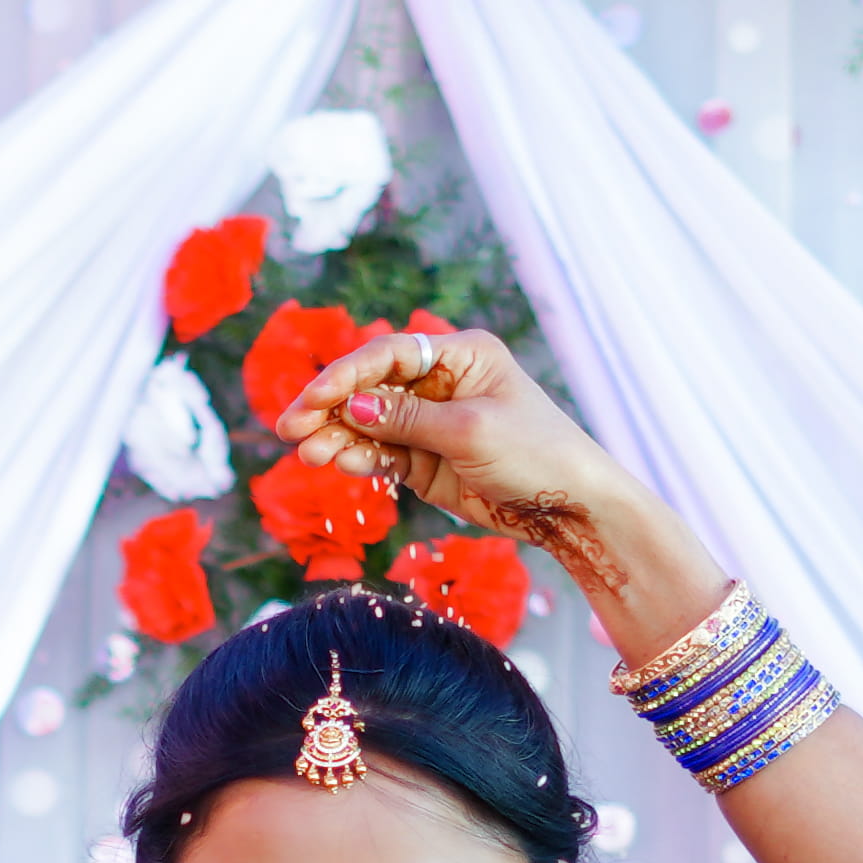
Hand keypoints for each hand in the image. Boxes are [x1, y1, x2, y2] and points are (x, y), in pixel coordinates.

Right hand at [272, 321, 653, 571]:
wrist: (571, 507)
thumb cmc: (537, 453)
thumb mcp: (471, 432)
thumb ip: (410, 420)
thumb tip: (354, 407)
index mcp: (462, 356)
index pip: (390, 355)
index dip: (346, 375)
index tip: (312, 398)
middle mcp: (442, 384)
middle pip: (372, 388)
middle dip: (331, 408)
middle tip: (291, 430)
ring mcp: (433, 424)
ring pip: (371, 425)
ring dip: (338, 437)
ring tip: (308, 454)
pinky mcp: (428, 462)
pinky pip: (383, 454)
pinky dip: (359, 459)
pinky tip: (337, 463)